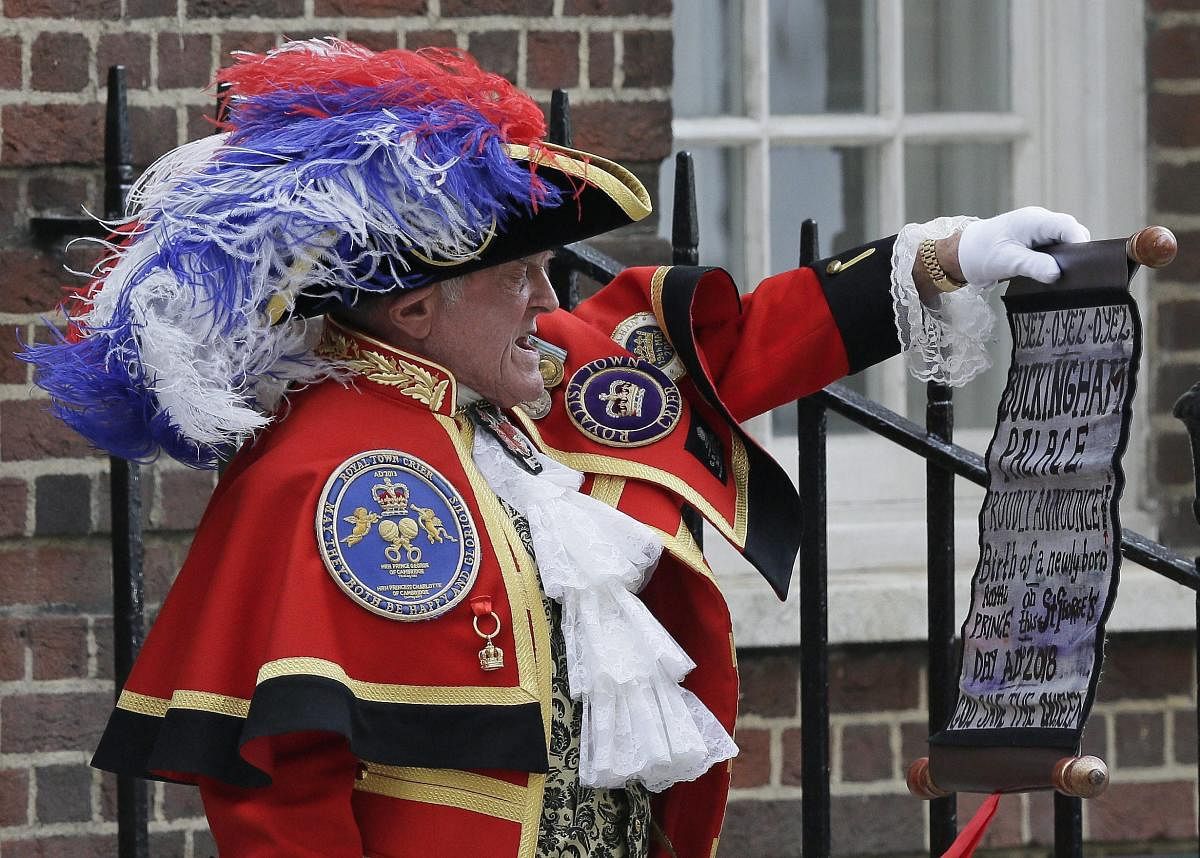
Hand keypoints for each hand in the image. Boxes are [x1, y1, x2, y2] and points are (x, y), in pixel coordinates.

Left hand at [957, 206, 1090, 283]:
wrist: (964, 254)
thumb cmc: (982, 254)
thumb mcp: (1007, 261)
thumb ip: (1033, 265)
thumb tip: (1057, 273)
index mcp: (1033, 221)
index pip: (1067, 226)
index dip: (1079, 242)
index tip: (1085, 262)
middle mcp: (1040, 222)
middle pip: (1070, 233)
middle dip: (1076, 252)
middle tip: (1076, 274)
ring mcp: (1039, 231)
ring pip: (1065, 241)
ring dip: (1068, 257)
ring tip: (1067, 276)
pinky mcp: (1037, 242)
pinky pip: (1056, 248)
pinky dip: (1059, 259)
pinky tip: (1055, 273)